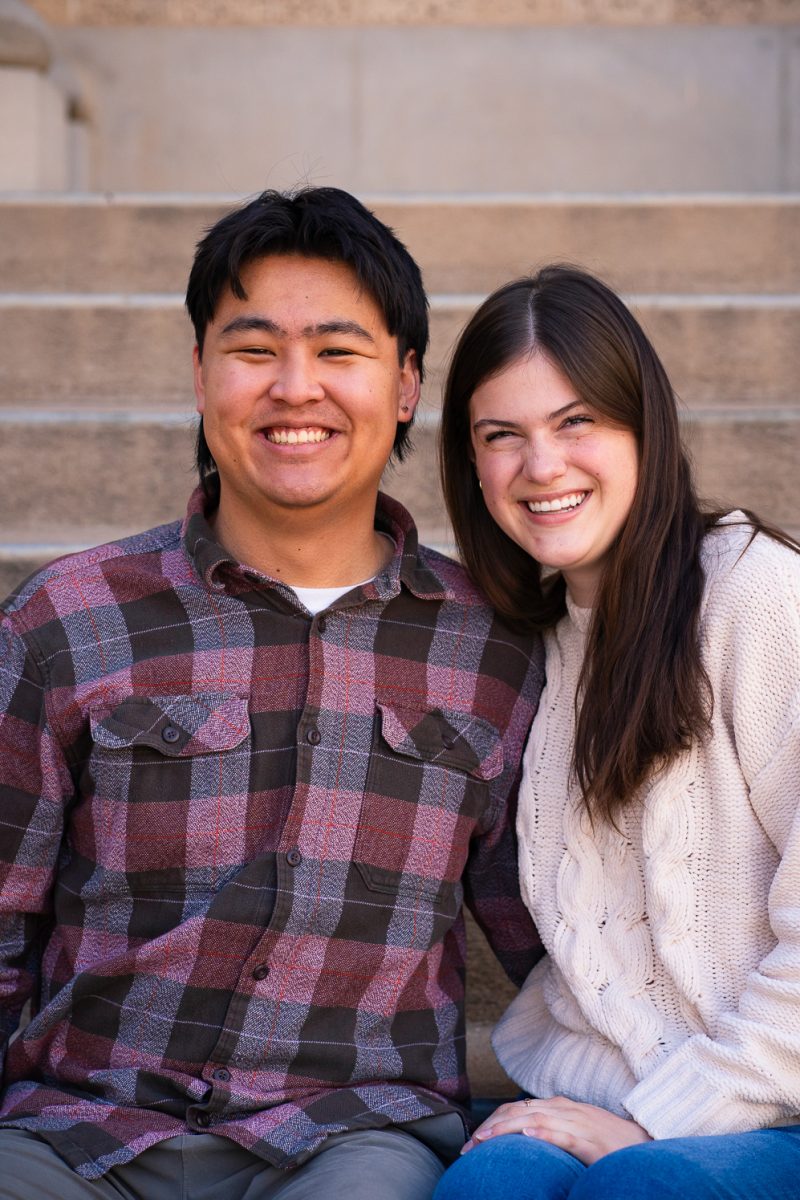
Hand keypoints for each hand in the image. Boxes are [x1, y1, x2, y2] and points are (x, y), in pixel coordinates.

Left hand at [463, 1096, 651, 1165]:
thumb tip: (526, 1141)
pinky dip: (544, 1134)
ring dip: (506, 1129)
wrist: (643, 1146)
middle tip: (470, 1146)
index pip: (518, 1108)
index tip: (475, 1140)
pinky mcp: (590, 1140)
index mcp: (561, 1107)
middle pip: (520, 1112)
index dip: (494, 1121)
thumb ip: (553, 1132)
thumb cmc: (608, 1143)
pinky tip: (529, 1137)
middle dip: (492, 1127)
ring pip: (534, 1119)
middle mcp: (565, 1109)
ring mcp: (578, 1123)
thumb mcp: (575, 1133)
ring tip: (485, 1140)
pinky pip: (563, 1134)